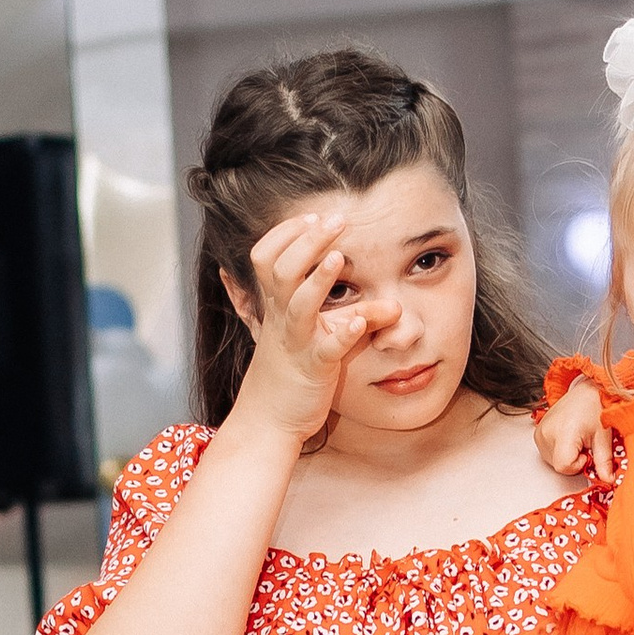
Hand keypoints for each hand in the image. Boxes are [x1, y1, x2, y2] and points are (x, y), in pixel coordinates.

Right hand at [226, 207, 393, 445]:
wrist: (268, 418)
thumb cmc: (290, 368)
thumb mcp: (304, 328)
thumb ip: (330, 301)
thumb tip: (366, 284)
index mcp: (277, 303)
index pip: (267, 255)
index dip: (286, 232)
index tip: (313, 216)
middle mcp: (283, 318)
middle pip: (281, 269)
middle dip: (307, 241)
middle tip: (335, 219)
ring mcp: (297, 342)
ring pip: (299, 305)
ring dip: (319, 280)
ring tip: (340, 258)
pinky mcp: (314, 368)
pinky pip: (326, 349)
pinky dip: (342, 334)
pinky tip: (359, 322)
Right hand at [534, 377, 614, 485]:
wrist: (585, 391)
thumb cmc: (594, 407)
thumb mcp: (603, 436)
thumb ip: (604, 461)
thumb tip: (607, 480)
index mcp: (563, 433)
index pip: (564, 467)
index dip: (578, 464)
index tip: (587, 452)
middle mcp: (547, 434)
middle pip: (559, 466)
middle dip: (574, 460)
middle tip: (584, 443)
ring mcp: (540, 434)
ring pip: (553, 461)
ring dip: (567, 455)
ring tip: (576, 438)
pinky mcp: (537, 434)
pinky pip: (549, 454)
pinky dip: (560, 450)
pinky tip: (568, 437)